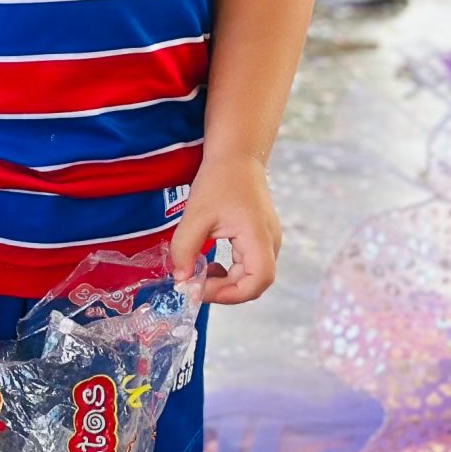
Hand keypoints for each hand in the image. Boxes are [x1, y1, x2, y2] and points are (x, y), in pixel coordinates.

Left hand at [168, 150, 280, 304]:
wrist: (236, 157)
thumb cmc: (218, 181)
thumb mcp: (195, 216)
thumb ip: (185, 249)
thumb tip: (181, 279)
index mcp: (258, 238)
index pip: (257, 281)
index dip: (230, 294)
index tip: (201, 289)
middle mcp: (270, 243)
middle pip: (254, 283)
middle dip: (224, 290)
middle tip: (194, 284)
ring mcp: (268, 241)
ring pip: (251, 276)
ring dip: (226, 282)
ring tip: (199, 273)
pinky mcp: (261, 238)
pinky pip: (249, 265)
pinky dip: (229, 270)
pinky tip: (209, 263)